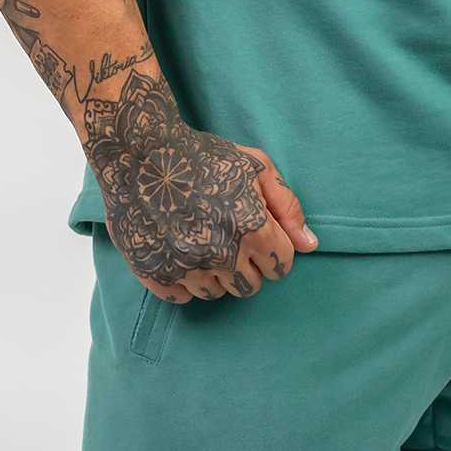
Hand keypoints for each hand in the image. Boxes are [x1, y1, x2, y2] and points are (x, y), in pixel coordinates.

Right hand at [83, 66, 317, 302]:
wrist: (140, 153)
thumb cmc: (203, 156)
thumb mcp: (256, 166)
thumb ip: (288, 206)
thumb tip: (310, 245)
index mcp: (251, 229)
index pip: (280, 266)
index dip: (273, 250)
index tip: (259, 235)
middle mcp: (220, 255)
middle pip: (249, 286)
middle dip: (247, 264)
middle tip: (230, 237)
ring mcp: (186, 268)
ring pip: (216, 293)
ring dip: (215, 274)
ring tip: (203, 241)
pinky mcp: (155, 275)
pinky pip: (182, 297)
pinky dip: (184, 280)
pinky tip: (181, 251)